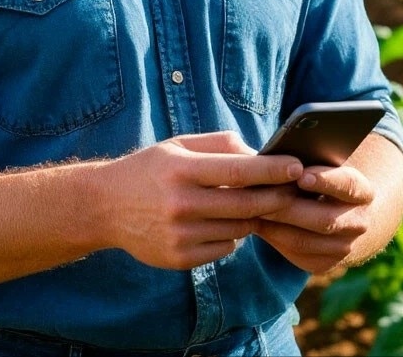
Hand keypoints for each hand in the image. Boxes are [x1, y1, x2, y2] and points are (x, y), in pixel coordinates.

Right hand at [95, 131, 302, 270]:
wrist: (105, 206)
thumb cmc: (150, 169)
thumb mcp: (178, 145)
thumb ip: (219, 144)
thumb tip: (259, 154)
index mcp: (181, 169)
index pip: (237, 171)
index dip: (271, 170)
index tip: (297, 166)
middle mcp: (181, 203)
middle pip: (245, 204)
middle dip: (276, 197)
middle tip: (294, 189)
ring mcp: (180, 234)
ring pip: (239, 228)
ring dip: (251, 216)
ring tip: (249, 202)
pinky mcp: (180, 258)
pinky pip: (225, 248)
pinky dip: (230, 236)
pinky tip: (218, 222)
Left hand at [251, 162, 375, 273]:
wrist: (338, 210)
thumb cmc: (319, 175)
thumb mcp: (319, 162)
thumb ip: (303, 160)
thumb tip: (269, 155)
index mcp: (361, 191)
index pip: (348, 185)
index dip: (326, 180)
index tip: (301, 174)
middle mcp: (359, 222)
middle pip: (322, 219)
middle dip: (287, 206)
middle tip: (257, 193)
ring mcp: (343, 247)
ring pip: (304, 241)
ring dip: (274, 224)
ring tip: (246, 207)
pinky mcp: (323, 264)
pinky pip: (294, 253)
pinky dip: (272, 238)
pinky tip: (253, 222)